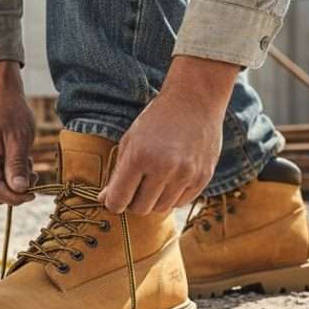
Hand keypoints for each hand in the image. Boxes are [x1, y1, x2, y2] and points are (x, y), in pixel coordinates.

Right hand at [0, 61, 36, 205]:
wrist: (0, 100)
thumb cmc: (12, 114)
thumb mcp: (20, 139)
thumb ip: (17, 166)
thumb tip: (19, 190)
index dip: (14, 197)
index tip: (33, 193)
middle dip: (13, 191)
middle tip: (31, 175)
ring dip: (11, 185)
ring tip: (24, 164)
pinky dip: (6, 178)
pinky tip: (15, 162)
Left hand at [100, 56, 238, 214]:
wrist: (195, 100)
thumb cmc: (157, 119)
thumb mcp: (131, 140)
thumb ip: (118, 172)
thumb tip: (105, 200)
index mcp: (139, 156)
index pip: (119, 200)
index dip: (113, 203)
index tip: (115, 200)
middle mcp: (164, 167)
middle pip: (140, 209)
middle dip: (134, 201)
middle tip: (136, 187)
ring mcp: (186, 174)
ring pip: (161, 208)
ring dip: (154, 199)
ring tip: (155, 179)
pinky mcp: (203, 177)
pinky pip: (181, 203)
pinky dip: (172, 196)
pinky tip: (172, 177)